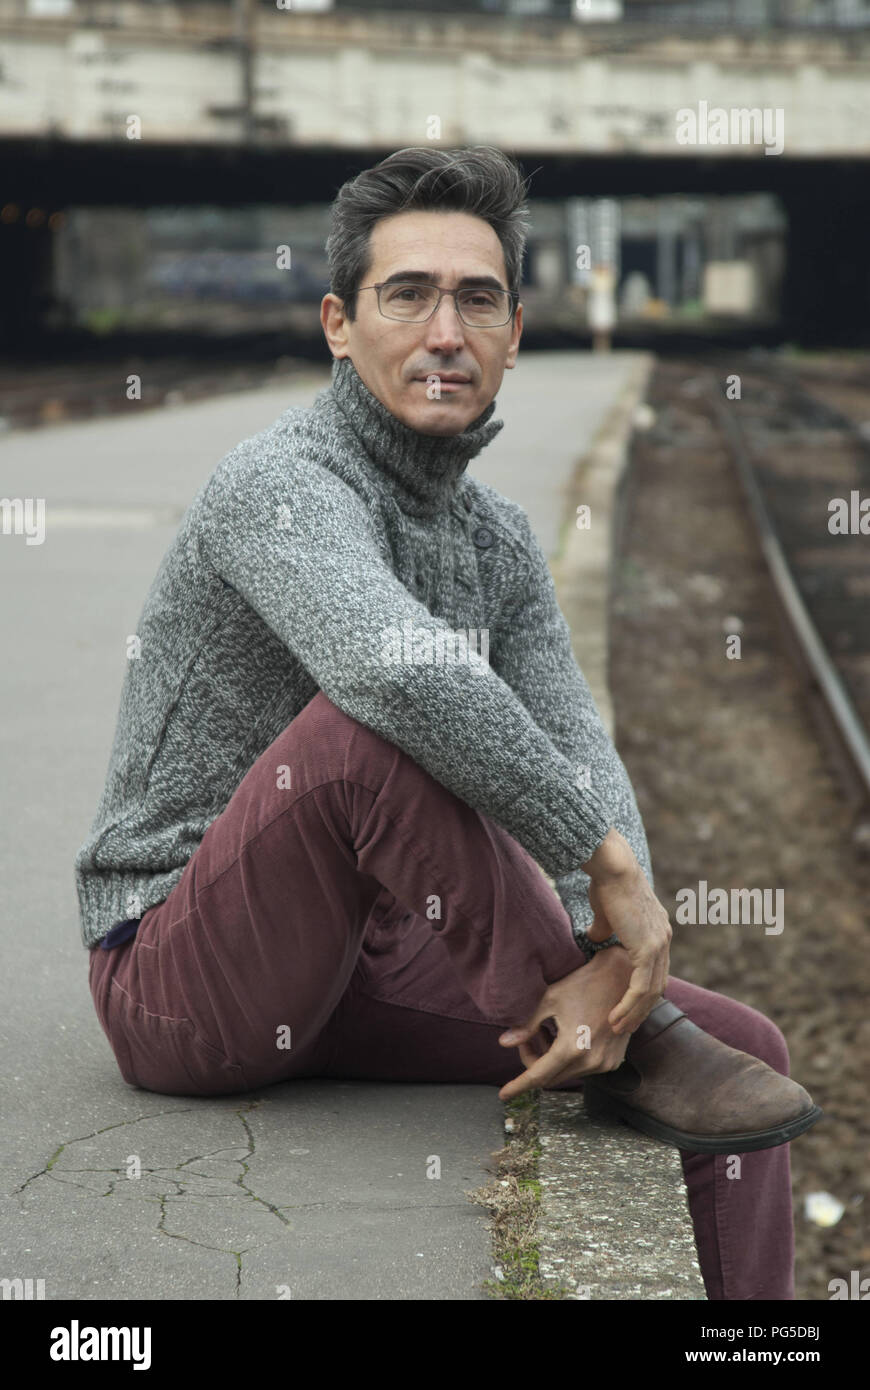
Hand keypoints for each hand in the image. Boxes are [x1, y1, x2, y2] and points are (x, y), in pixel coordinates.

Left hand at [496, 946, 634, 1101]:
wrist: (620, 977)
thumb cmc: (582, 984)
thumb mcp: (549, 1000)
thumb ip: (527, 1026)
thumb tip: (503, 1043)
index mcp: (573, 1047)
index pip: (538, 1076)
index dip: (519, 1085)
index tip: (504, 1094)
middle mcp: (591, 1061)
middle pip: (551, 1077)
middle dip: (534, 1062)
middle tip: (527, 1037)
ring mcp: (605, 1063)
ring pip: (566, 1073)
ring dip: (551, 1060)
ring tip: (548, 1030)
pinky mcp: (613, 1060)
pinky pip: (583, 1069)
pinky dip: (569, 1059)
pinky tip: (566, 1035)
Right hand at [585, 867, 670, 1035]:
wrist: (612, 869)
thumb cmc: (606, 883)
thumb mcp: (606, 913)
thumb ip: (604, 930)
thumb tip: (595, 939)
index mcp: (657, 931)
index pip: (654, 970)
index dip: (641, 992)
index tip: (627, 1009)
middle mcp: (663, 939)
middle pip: (657, 985)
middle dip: (641, 1010)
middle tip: (624, 1027)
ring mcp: (659, 945)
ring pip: (651, 992)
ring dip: (634, 1014)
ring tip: (617, 1029)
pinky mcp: (648, 949)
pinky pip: (640, 987)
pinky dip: (629, 1006)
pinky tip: (615, 1018)